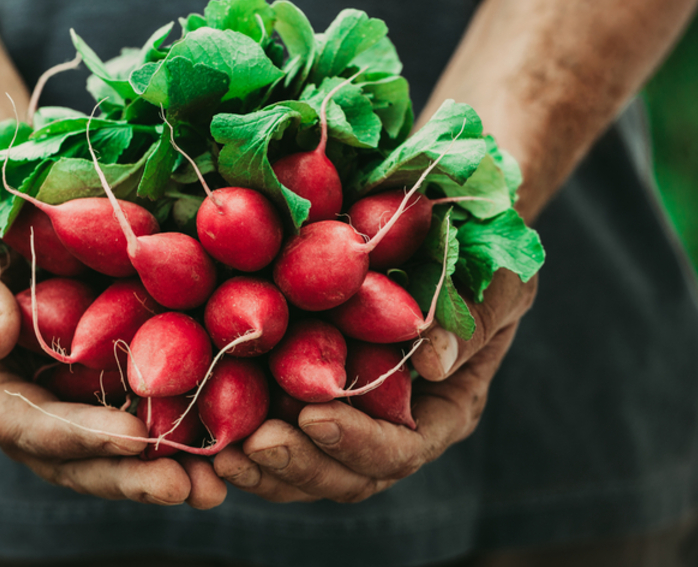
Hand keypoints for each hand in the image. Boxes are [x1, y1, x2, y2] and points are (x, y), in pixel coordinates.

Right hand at [0, 206, 226, 508]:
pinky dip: (182, 435)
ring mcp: (69, 407)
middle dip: (130, 476)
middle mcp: (23, 414)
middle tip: (186, 486)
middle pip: (75, 461)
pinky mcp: (107, 388)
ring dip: (164, 472)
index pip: (26, 425)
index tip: (132, 438)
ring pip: (113, 456)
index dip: (79, 437)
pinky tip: (226, 444)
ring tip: (214, 486)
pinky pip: (144, 418)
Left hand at [213, 270, 536, 502]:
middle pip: (344, 474)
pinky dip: (238, 428)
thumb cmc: (486, 248)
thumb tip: (436, 362)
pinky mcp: (301, 388)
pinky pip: (271, 425)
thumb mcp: (498, 276)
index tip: (316, 416)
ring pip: (303, 465)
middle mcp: (393, 423)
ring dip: (261, 464)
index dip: (358, 443)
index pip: (400, 450)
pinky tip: (200, 418)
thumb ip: (473, 317)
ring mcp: (347, 412)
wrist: (446, 222)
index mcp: (443, 408)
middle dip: (298, 464)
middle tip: (254, 444)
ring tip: (220, 450)